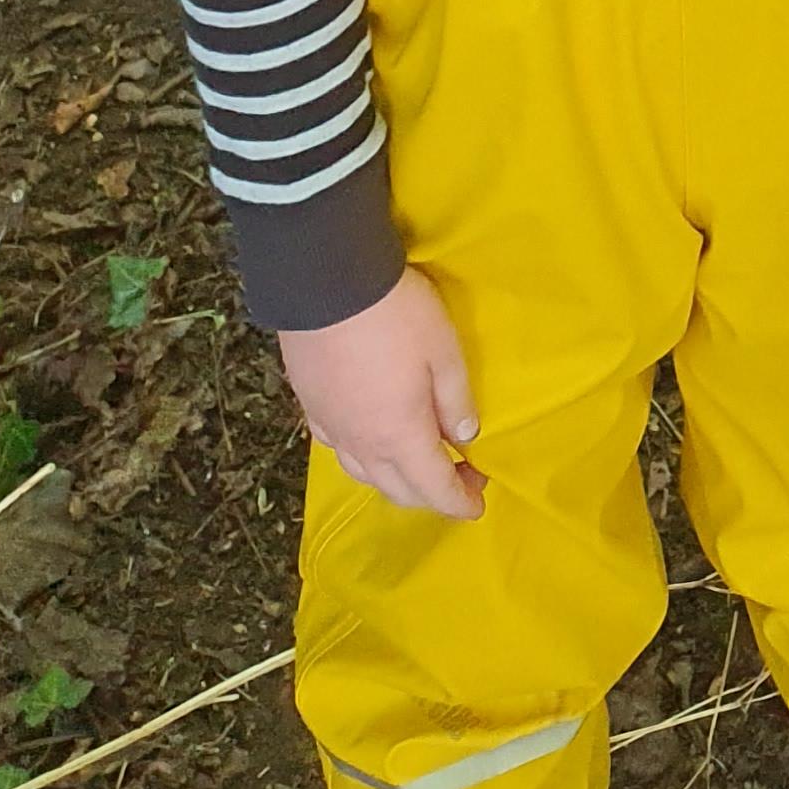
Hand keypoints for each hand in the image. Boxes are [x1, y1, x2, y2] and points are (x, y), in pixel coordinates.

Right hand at [279, 267, 484, 515]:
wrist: (326, 283)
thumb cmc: (397, 316)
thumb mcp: (445, 350)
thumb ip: (456, 400)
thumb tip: (465, 437)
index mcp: (400, 436)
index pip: (433, 488)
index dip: (459, 501)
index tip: (478, 504)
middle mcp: (362, 445)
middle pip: (398, 489)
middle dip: (431, 494)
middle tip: (460, 475)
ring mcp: (332, 428)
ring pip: (365, 475)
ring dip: (395, 479)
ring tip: (417, 463)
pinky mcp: (310, 407)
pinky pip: (338, 449)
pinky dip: (361, 456)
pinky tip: (368, 439)